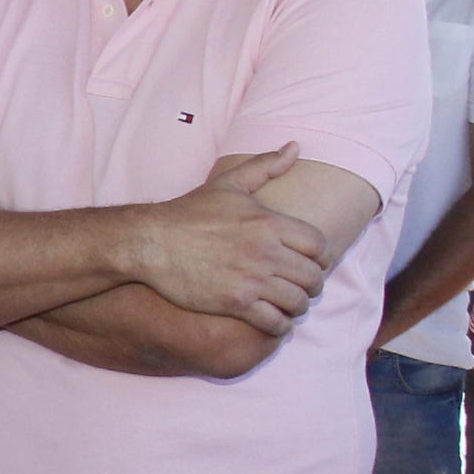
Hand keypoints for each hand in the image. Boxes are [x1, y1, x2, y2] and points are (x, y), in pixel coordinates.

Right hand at [127, 146, 329, 335]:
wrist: (151, 242)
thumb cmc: (189, 212)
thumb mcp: (229, 184)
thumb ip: (265, 165)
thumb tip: (295, 146)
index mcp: (270, 223)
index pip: (319, 246)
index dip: (322, 258)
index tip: (314, 264)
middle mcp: (266, 251)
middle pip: (313, 277)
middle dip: (312, 286)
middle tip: (303, 289)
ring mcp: (251, 279)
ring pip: (296, 301)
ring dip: (298, 307)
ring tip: (290, 307)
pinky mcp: (235, 303)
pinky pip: (273, 321)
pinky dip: (280, 326)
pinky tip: (275, 322)